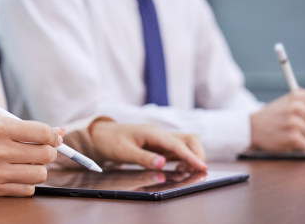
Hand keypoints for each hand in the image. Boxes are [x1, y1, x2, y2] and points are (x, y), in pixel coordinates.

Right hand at [0, 117, 62, 195]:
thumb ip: (23, 127)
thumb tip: (58, 133)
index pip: (43, 132)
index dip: (52, 135)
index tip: (52, 136)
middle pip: (45, 154)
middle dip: (48, 151)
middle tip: (39, 148)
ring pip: (39, 174)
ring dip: (37, 168)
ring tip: (24, 161)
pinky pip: (26, 190)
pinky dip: (25, 182)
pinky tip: (14, 173)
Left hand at [89, 121, 207, 171]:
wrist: (102, 133)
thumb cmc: (112, 141)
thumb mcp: (124, 152)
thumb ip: (144, 158)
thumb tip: (162, 164)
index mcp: (152, 132)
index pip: (177, 144)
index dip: (191, 156)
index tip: (202, 167)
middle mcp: (159, 133)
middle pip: (188, 139)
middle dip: (197, 154)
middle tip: (198, 171)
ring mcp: (160, 138)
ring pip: (185, 143)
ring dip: (191, 156)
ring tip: (188, 171)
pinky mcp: (159, 144)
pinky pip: (177, 149)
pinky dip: (184, 158)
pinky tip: (180, 168)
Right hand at [250, 88, 304, 151]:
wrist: (252, 127)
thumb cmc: (276, 116)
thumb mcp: (291, 103)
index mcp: (299, 95)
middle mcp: (297, 106)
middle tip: (304, 130)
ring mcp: (294, 122)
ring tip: (294, 133)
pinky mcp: (292, 137)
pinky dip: (303, 147)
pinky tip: (291, 141)